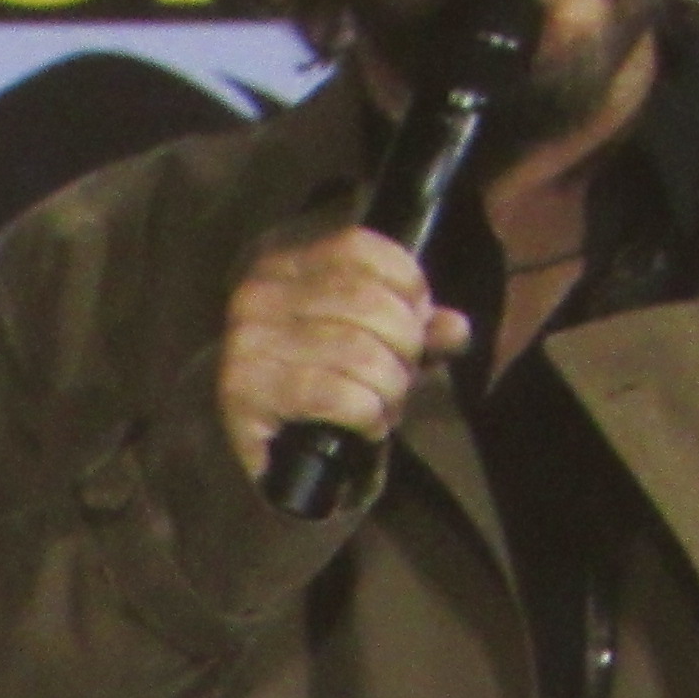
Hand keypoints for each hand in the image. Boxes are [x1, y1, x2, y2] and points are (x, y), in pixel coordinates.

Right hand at [216, 221, 473, 488]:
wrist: (252, 450)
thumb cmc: (318, 382)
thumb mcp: (369, 341)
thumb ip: (413, 326)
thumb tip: (453, 327)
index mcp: (282, 263)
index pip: (356, 247)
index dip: (406, 282)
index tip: (420, 318)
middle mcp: (258, 294)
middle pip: (368, 302)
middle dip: (406, 344)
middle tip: (405, 372)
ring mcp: (247, 342)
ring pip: (360, 353)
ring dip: (392, 387)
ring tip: (388, 403)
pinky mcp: (245, 392)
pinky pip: (337, 396)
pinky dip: (369, 415)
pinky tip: (368, 427)